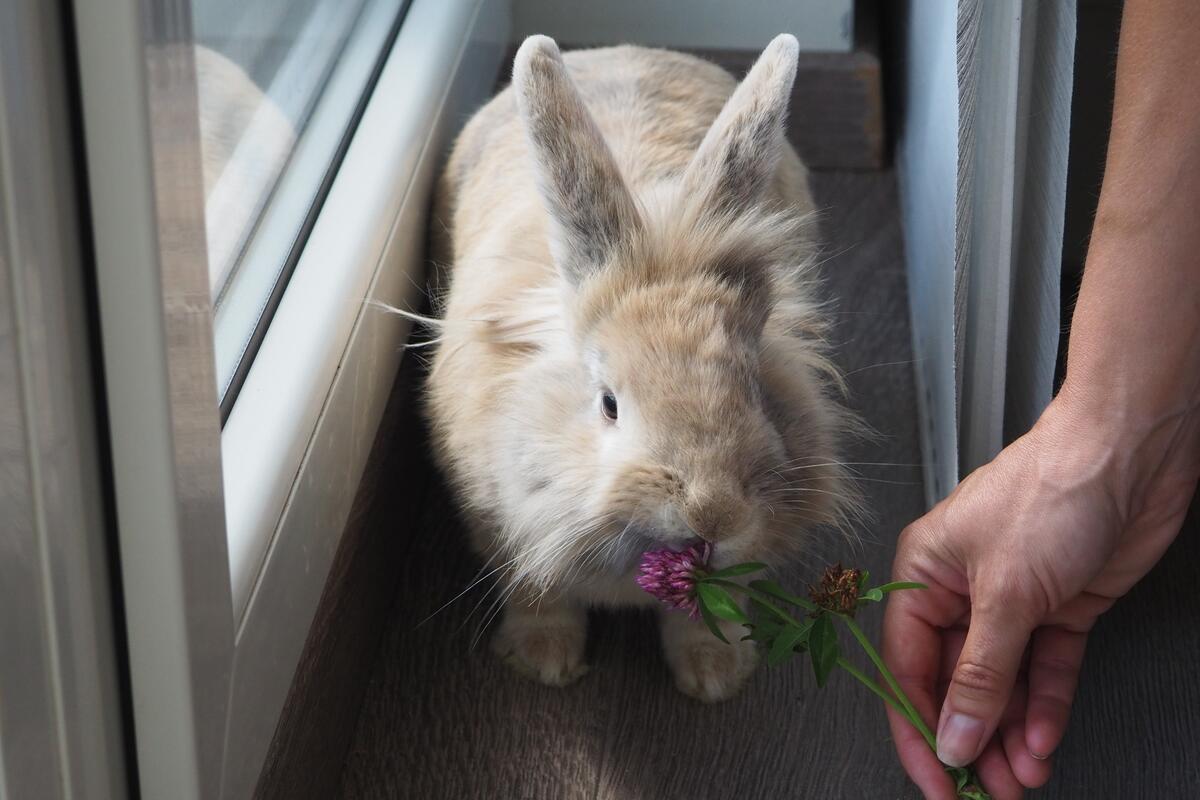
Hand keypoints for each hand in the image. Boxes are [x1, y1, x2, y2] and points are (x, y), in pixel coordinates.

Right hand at [882, 393, 1198, 798]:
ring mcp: (1012, 601)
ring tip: (1020, 779)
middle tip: (981, 791)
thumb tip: (951, 732)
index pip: (908, 666)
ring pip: (1002, 684)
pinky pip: (1044, 671)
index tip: (934, 777)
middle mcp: (962, 589)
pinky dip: (1045, 707)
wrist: (1131, 454)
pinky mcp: (1059, 608)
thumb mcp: (1005, 592)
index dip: (918, 725)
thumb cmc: (1052, 489)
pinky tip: (1044, 740)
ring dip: (1011, 733)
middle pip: (956, 682)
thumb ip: (980, 673)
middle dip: (970, 738)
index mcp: (923, 573)